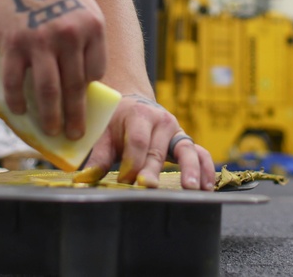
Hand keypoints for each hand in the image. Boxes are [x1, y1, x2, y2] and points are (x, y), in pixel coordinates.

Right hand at [0, 0, 106, 139]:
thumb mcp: (78, 7)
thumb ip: (82, 39)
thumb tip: (80, 83)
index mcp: (92, 24)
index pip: (95, 70)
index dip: (89, 89)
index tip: (83, 104)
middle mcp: (69, 33)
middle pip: (75, 86)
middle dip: (75, 116)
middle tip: (75, 135)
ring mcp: (40, 39)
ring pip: (49, 91)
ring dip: (51, 117)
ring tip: (51, 131)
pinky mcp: (13, 44)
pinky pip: (17, 82)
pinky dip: (18, 101)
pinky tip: (19, 111)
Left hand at [79, 94, 215, 189]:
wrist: (134, 104)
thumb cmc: (116, 122)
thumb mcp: (104, 134)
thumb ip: (98, 157)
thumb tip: (84, 180)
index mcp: (138, 114)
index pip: (137, 140)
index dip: (131, 161)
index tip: (123, 180)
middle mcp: (161, 120)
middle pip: (158, 150)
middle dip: (152, 170)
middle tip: (148, 187)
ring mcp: (176, 131)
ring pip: (186, 150)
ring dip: (190, 169)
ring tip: (191, 187)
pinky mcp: (185, 141)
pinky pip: (200, 153)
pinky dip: (206, 168)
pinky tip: (208, 185)